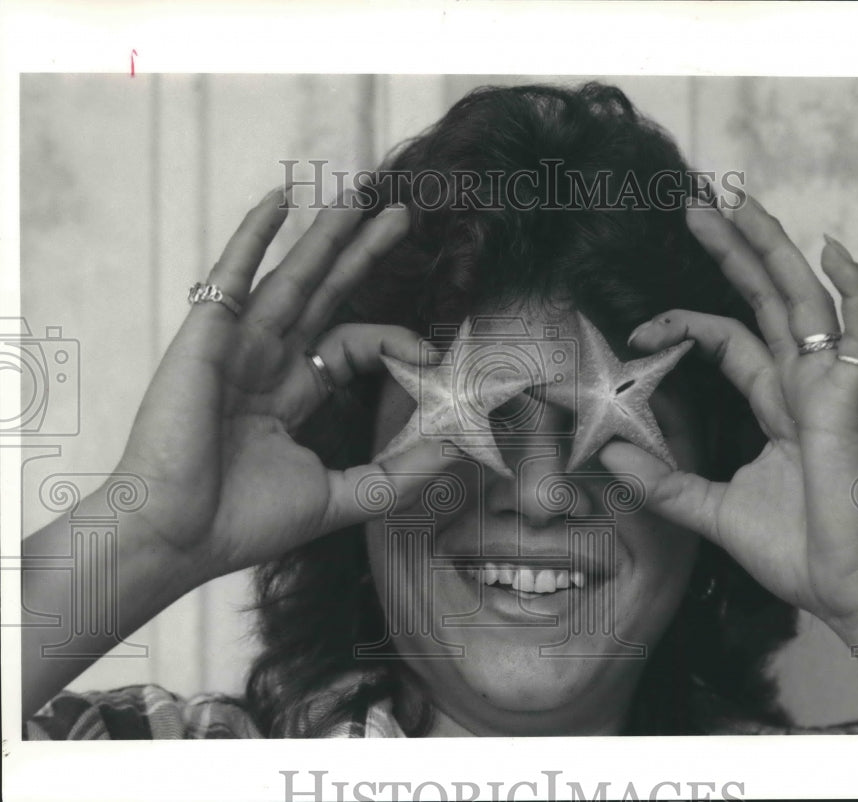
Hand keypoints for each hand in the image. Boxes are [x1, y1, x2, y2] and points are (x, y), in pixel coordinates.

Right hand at [117, 190, 448, 581]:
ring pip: (291, 276)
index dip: (396, 343)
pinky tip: (280, 200)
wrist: (175, 536)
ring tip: (358, 194)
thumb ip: (399, 473)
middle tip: (404, 215)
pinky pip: (232, 274)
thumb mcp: (340, 496)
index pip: (352, 346)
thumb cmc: (243, 523)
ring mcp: (236, 345)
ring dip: (324, 234)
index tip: (435, 356)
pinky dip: (253, 235)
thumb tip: (459, 450)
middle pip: (328, 295)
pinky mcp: (206, 336)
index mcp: (292, 393)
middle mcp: (267, 361)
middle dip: (365, 255)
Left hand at [601, 195, 857, 639]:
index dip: (681, 325)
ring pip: (800, 300)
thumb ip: (661, 482)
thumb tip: (607, 453)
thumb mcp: (709, 509)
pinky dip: (853, 290)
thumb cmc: (797, 551)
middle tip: (699, 203)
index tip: (634, 333)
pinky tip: (830, 248)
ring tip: (738, 201)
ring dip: (770, 249)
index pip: (727, 339)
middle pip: (763, 300)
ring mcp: (826, 388)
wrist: (848, 591)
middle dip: (732, 250)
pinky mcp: (847, 403)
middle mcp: (800, 385)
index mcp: (775, 403)